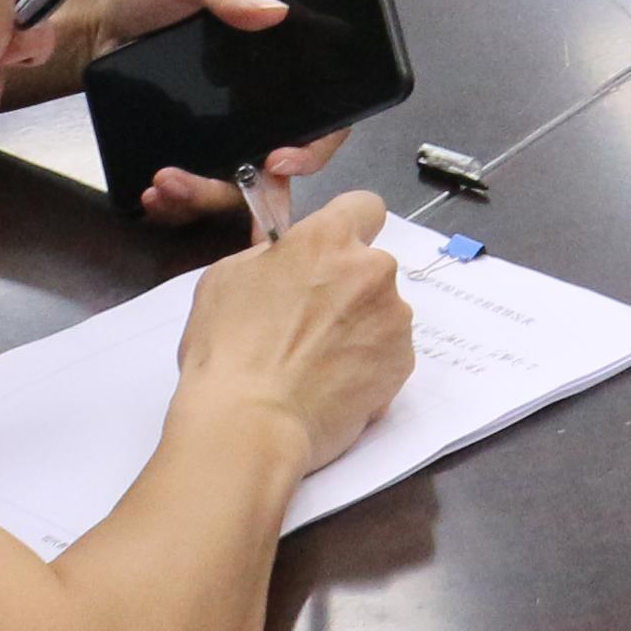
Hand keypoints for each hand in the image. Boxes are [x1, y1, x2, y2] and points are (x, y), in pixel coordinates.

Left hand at [7, 0, 313, 225]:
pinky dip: (174, 207)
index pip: (320, 122)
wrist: (93, 16)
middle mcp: (256, 115)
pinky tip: (150, 195)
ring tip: (162, 183)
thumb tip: (273, 12)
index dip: (314, 149)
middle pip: (275, 173)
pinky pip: (189, 198)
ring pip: (231, 192)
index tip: (279, 160)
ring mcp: (218, 142)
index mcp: (277, 72)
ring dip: (201, 199)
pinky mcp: (181, 157)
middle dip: (246, 193)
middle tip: (199, 179)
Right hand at [170, 183, 413, 474]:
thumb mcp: (227, 277)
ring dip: (360, 326)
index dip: (347, 228)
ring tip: (318, 362)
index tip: (330, 254)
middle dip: (349, 286)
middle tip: (311, 321)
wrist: (249, 424)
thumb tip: (288, 257)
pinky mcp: (403, 363)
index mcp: (329, 238)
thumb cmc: (227, 348)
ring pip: (383, 311)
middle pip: (372, 266)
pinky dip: (368, 364)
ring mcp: (394, 318)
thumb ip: (272, 255)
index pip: (364, 206)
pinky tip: (332, 385)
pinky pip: (389, 353)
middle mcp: (373, 270)